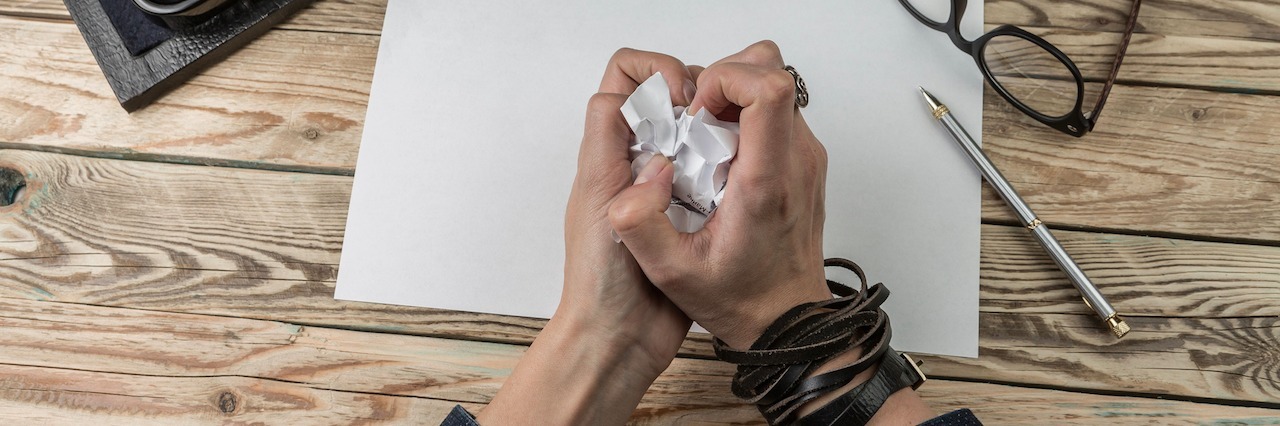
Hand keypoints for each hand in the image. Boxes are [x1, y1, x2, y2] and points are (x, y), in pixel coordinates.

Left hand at [557, 47, 702, 374]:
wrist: (619, 338)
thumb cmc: (599, 283)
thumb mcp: (602, 211)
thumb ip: (618, 164)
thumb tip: (657, 143)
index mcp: (607, 152)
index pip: (624, 77)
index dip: (655, 71)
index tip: (682, 100)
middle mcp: (635, 161)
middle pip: (665, 96)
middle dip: (695, 96)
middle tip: (713, 123)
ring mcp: (665, 186)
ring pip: (695, 130)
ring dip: (715, 132)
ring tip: (731, 151)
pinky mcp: (692, 211)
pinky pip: (715, 171)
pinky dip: (731, 166)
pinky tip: (741, 180)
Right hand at [609, 41, 831, 348]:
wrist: (788, 320)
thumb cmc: (738, 297)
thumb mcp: (672, 273)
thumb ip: (640, 227)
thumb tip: (637, 177)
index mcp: (766, 179)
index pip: (768, 88)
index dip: (725, 79)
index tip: (697, 111)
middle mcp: (796, 159)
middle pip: (771, 69)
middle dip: (722, 78)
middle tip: (695, 119)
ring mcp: (806, 156)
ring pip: (774, 83)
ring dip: (732, 95)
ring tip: (704, 136)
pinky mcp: (805, 159)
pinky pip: (776, 109)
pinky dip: (744, 114)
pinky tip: (720, 155)